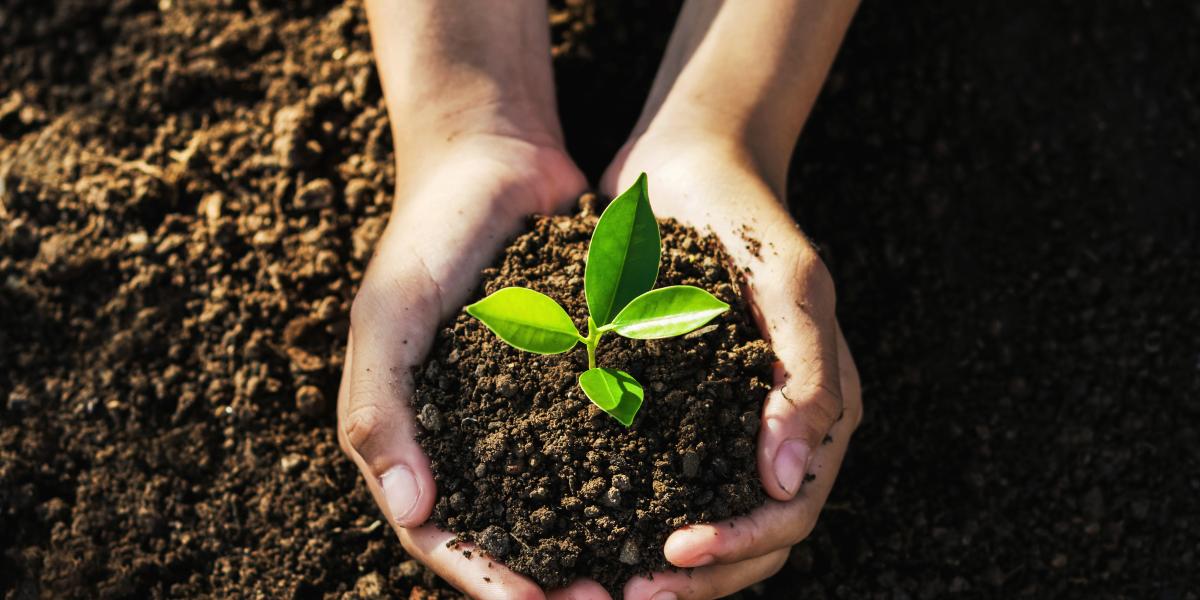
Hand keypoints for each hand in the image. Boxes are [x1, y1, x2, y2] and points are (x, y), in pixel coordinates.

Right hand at [337, 134, 611, 599]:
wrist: (492, 159)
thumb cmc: (427, 235)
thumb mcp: (389, 315)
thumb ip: (380, 409)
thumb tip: (413, 514)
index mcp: (413, 438)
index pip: (441, 536)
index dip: (487, 579)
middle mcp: (470, 439)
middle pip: (507, 536)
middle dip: (551, 581)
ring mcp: (524, 415)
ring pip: (560, 503)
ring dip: (596, 545)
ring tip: (647, 573)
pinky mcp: (575, 383)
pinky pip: (601, 443)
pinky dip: (629, 479)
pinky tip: (674, 499)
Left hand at [602, 133, 863, 599]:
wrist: (689, 168)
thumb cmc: (745, 219)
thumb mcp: (788, 282)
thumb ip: (805, 374)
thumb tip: (789, 479)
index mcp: (821, 408)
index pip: (790, 509)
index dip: (739, 545)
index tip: (671, 553)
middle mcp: (778, 428)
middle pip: (754, 536)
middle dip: (701, 577)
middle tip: (629, 596)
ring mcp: (729, 423)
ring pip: (710, 521)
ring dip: (671, 567)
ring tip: (611, 584)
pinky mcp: (681, 410)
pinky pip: (665, 481)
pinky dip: (637, 515)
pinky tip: (589, 530)